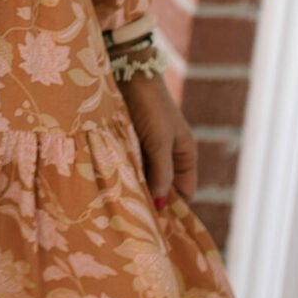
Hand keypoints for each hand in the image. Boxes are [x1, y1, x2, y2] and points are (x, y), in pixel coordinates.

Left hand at [121, 69, 197, 210]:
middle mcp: (168, 153)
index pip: (184, 193)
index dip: (173, 209)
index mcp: (185, 154)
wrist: (127, 70)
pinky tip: (111, 186)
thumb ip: (161, 173)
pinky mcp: (128, 141)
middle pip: (162, 187)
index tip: (157, 227)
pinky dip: (123, 174)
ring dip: (135, 187)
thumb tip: (161, 205)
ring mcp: (148, 147)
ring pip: (143, 177)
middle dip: (151, 200)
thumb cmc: (150, 105)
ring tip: (122, 208)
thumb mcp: (159, 141)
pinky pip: (128, 165)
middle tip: (136, 221)